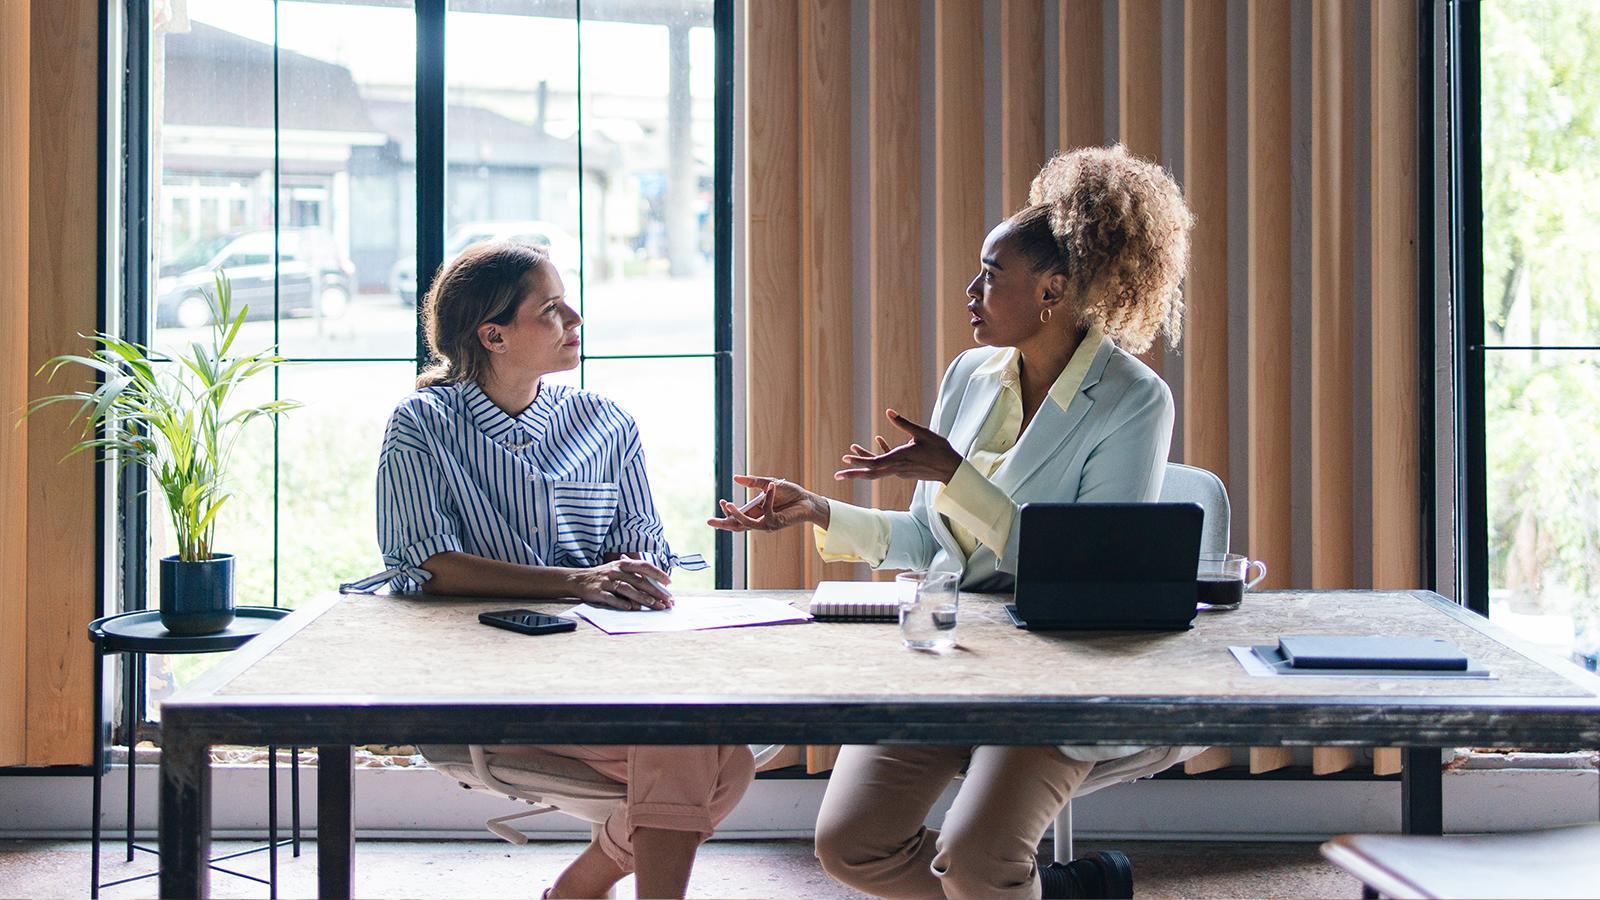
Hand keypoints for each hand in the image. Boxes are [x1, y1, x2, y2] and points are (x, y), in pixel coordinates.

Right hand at [569, 558, 673, 609]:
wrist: (579, 579)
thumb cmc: (605, 576)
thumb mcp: (619, 571)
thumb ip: (635, 577)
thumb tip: (656, 587)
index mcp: (623, 564)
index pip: (644, 566)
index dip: (657, 573)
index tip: (669, 582)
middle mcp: (616, 571)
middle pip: (639, 581)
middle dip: (655, 591)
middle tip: (667, 600)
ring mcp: (607, 581)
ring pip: (627, 589)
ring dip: (641, 597)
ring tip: (653, 604)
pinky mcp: (598, 592)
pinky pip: (611, 598)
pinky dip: (621, 603)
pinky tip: (631, 608)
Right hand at [707, 474, 827, 532]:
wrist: (807, 500)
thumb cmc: (790, 493)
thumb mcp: (769, 483)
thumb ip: (753, 481)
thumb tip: (735, 478)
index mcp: (756, 513)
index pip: (737, 518)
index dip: (726, 515)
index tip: (717, 509)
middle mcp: (760, 521)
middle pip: (737, 526)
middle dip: (723, 524)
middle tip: (709, 521)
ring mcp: (768, 524)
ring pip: (747, 524)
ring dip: (736, 514)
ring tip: (728, 504)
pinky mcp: (777, 522)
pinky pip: (767, 511)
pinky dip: (768, 498)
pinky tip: (770, 487)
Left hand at [835, 409, 962, 483]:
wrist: (951, 469)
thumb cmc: (939, 449)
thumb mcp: (922, 433)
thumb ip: (903, 423)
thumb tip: (889, 411)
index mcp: (899, 459)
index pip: (874, 462)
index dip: (859, 461)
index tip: (846, 460)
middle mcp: (896, 468)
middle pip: (871, 473)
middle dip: (854, 473)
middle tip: (837, 475)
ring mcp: (899, 471)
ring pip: (877, 469)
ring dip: (864, 461)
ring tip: (851, 450)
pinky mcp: (903, 470)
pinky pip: (887, 464)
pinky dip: (880, 454)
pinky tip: (878, 440)